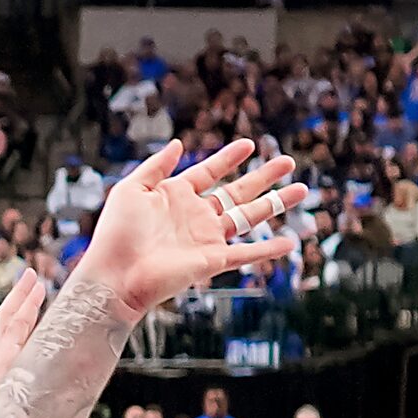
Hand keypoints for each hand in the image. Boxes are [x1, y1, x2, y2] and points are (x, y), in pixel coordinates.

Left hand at [0, 270, 47, 400]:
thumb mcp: (42, 401)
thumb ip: (59, 377)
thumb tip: (84, 354)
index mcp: (2, 364)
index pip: (14, 322)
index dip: (25, 300)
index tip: (36, 280)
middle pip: (4, 324)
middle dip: (19, 299)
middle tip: (32, 278)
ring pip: (0, 338)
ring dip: (16, 316)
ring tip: (31, 299)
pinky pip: (0, 353)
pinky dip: (14, 337)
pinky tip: (27, 337)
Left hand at [81, 139, 306, 317]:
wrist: (115, 274)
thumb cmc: (116, 233)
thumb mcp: (132, 189)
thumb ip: (156, 165)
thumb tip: (179, 143)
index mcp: (175, 196)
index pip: (209, 172)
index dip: (228, 158)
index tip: (248, 145)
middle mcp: (195, 216)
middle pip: (237, 192)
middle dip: (264, 176)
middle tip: (288, 161)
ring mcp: (206, 238)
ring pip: (250, 218)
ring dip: (276, 204)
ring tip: (302, 189)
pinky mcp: (213, 260)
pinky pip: (247, 253)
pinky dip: (269, 249)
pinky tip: (290, 242)